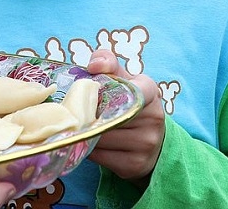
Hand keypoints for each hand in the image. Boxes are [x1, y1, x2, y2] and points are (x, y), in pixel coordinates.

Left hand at [86, 50, 164, 188]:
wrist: (150, 140)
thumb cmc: (128, 102)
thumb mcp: (123, 78)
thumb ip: (107, 62)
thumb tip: (94, 65)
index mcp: (150, 92)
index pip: (138, 88)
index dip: (116, 87)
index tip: (96, 88)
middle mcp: (153, 118)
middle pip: (108, 115)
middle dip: (87, 114)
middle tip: (74, 111)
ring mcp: (146, 143)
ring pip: (101, 138)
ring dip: (85, 133)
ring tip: (81, 126)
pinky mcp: (136, 164)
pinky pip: (100, 157)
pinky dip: (88, 149)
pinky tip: (90, 142)